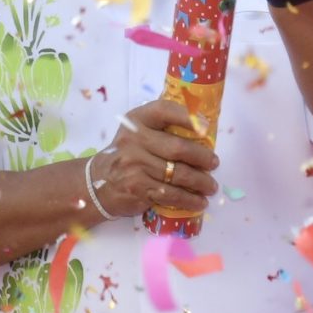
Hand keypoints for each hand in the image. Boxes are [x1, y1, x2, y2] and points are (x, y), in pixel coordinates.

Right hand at [89, 99, 218, 218]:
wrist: (99, 181)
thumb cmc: (128, 154)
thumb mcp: (138, 134)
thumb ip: (163, 129)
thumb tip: (204, 135)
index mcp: (136, 121)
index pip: (163, 111)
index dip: (186, 117)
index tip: (205, 127)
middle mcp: (133, 140)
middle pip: (177, 148)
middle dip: (202, 158)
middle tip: (214, 164)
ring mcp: (134, 165)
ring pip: (178, 174)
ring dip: (201, 182)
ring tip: (210, 186)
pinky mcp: (137, 187)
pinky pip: (171, 193)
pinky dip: (190, 199)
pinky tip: (199, 201)